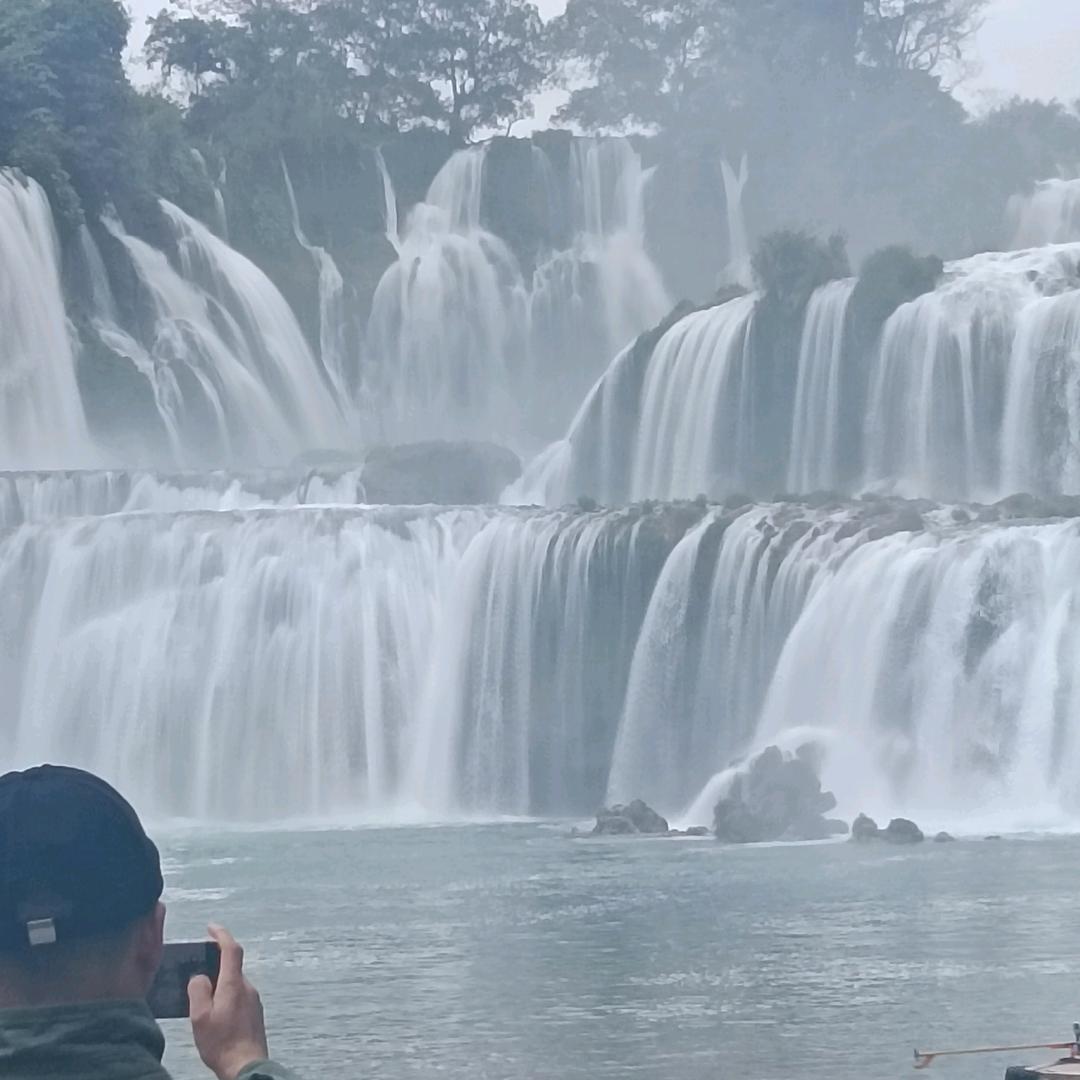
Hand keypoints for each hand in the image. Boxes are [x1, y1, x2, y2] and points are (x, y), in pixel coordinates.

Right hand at [189, 924, 269, 1079]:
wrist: (246, 1066)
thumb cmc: (222, 1042)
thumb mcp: (200, 1017)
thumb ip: (198, 991)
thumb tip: (199, 977)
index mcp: (234, 984)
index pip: (231, 949)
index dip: (221, 934)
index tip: (210, 927)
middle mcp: (247, 987)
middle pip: (232, 965)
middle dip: (215, 961)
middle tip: (197, 966)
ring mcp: (253, 1000)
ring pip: (234, 982)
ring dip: (220, 981)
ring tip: (201, 994)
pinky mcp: (254, 1012)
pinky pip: (238, 995)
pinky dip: (226, 994)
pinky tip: (215, 1011)